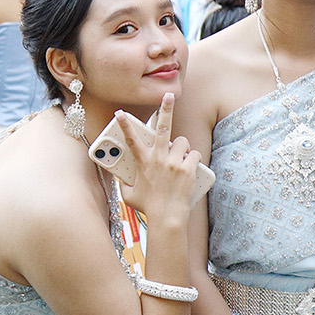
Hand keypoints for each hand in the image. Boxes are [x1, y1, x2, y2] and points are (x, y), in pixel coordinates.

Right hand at [114, 94, 201, 220]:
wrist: (167, 218)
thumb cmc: (148, 207)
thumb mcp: (129, 194)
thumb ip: (124, 182)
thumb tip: (119, 175)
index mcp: (143, 163)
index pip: (131, 140)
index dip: (125, 125)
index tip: (121, 113)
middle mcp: (159, 159)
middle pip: (163, 128)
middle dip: (165, 109)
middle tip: (169, 96)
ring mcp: (174, 162)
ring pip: (182, 142)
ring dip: (182, 147)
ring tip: (179, 158)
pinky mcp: (188, 168)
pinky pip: (194, 154)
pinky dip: (193, 158)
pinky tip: (190, 167)